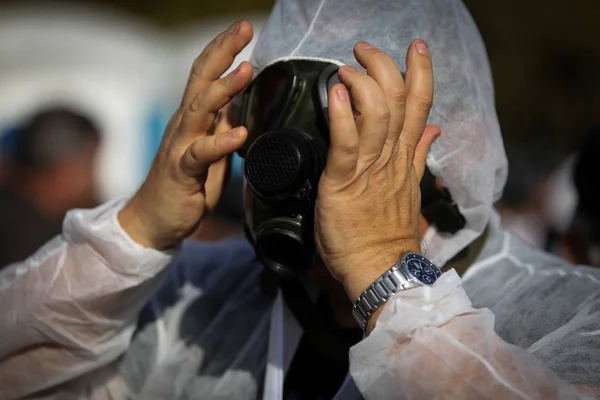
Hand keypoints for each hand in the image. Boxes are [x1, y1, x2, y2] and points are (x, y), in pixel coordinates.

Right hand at [119, 21, 253, 249]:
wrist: (155, 220)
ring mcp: (180, 146)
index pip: (206, 75)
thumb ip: (221, 127)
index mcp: (193, 118)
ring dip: (224, 88)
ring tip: (246, 70)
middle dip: (223, 52)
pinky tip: (241, 133)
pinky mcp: (181, 171)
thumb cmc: (185, 185)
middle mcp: (184, 125)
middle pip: (201, 80)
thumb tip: (240, 105)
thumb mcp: (210, 152)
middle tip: (244, 28)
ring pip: (200, 110)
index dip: (223, 49)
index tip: (243, 27)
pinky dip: (221, 142)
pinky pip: (200, 154)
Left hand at [314, 40, 439, 301]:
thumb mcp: (409, 188)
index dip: (420, 73)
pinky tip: (335, 95)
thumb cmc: (386, 231)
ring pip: (376, 114)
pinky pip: (346, 143)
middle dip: (384, 66)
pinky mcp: (344, 183)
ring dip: (361, 83)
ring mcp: (369, 169)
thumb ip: (419, 155)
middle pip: (398, 100)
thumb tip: (433, 130)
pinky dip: (341, 116)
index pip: (420, 106)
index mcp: (405, 157)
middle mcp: (391, 158)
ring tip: (346, 70)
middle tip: (364, 50)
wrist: (379, 268)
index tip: (416, 49)